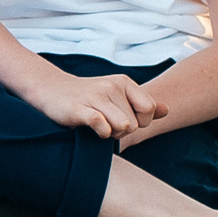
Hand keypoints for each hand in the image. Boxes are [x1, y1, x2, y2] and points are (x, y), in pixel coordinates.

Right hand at [33, 70, 164, 140]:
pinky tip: (91, 128)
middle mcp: (112, 86)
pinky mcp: (80, 108)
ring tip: (99, 127)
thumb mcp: (116, 96)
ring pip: (123, 127)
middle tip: (107, 125)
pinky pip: (102, 127)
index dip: (140, 122)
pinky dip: (100, 133)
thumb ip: (142, 104)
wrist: (50, 90)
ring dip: (112, 134)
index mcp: (124, 82)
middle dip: (123, 131)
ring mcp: (96, 96)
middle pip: (135, 124)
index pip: (149, 108)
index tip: (123, 120)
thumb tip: (167, 110)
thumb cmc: (87, 98)